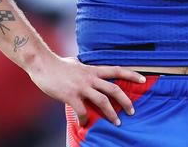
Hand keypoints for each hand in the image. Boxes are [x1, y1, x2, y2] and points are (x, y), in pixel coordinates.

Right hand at [28, 55, 145, 125]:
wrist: (43, 64)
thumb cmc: (58, 64)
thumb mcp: (76, 62)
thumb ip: (84, 67)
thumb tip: (84, 65)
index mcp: (93, 70)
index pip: (117, 70)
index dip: (131, 74)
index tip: (143, 79)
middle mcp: (90, 78)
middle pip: (114, 89)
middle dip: (126, 101)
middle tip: (132, 111)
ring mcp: (81, 87)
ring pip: (103, 101)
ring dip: (111, 114)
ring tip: (117, 122)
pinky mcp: (71, 95)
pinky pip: (82, 111)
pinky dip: (84, 119)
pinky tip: (84, 124)